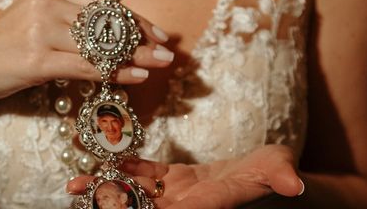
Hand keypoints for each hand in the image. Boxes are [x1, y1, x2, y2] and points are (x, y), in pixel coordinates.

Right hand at [0, 0, 172, 106]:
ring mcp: (40, 29)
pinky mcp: (36, 58)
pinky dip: (114, 72)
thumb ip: (73, 18)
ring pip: (99, 44)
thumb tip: (117, 28)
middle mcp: (46, 3)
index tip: (159, 34)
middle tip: (167, 52)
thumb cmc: (8, 46)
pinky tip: (135, 76)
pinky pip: (85, 65)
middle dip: (141, 38)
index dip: (135, 19)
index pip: (104, 4)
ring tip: (159, 64)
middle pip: (106, 22)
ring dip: (134, 56)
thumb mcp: (40, 20)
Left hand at [67, 145, 303, 208]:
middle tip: (77, 199)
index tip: (117, 208)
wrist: (267, 174)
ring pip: (136, 194)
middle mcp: (187, 204)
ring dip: (105, 189)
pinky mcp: (175, 178)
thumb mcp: (280, 170)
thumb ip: (281, 177)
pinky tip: (103, 162)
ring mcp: (178, 193)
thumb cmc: (276, 174)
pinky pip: (145, 175)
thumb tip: (293, 183)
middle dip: (111, 205)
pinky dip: (125, 169)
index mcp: (209, 203)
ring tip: (72, 186)